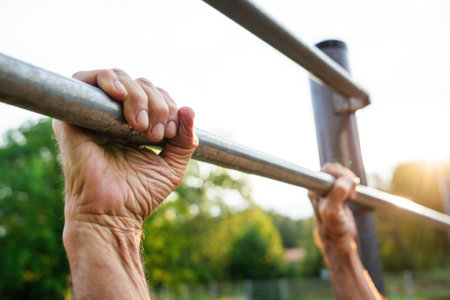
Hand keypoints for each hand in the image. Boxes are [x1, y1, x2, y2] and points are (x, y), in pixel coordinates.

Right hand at [53, 69, 197, 237]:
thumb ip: (185, 141)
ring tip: (140, 125)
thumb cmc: (140, 195)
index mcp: (135, 125)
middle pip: (140, 85)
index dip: (168, 105)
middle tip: (155, 134)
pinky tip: (120, 95)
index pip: (155, 95)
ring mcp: (94, 115)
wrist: (113, 216)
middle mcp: (114, 117)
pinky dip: (106, 79)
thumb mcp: (172, 166)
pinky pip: (85, 80)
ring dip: (138, 97)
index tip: (170, 134)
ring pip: (119, 79)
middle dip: (157, 104)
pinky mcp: (73, 118)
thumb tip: (189, 109)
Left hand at [308, 163, 359, 246]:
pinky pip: (345, 179)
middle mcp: (319, 187)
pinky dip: (352, 184)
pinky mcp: (336, 191)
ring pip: (340, 173)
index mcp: (314, 189)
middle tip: (352, 194)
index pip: (327, 170)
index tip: (349, 187)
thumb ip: (337, 194)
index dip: (340, 175)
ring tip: (352, 196)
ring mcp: (327, 189)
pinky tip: (352, 195)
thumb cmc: (333, 226)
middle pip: (334, 169)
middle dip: (347, 177)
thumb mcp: (333, 211)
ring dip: (350, 181)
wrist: (339, 238)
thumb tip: (345, 181)